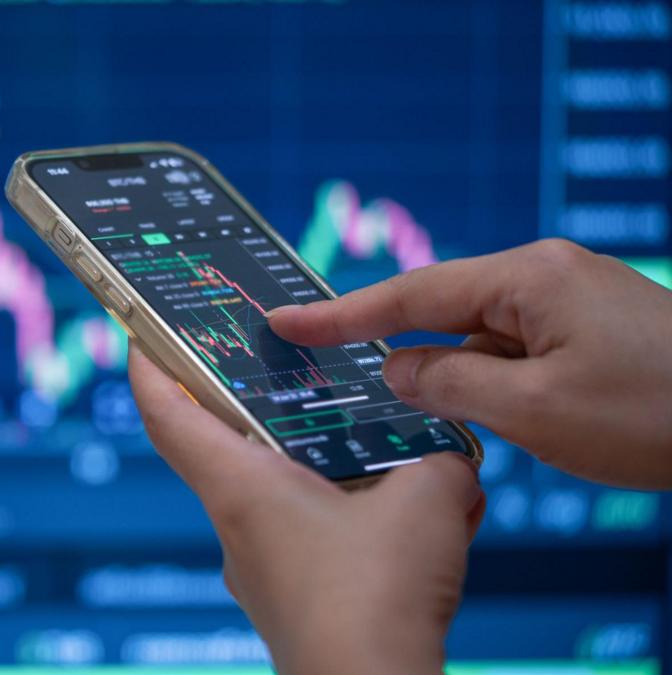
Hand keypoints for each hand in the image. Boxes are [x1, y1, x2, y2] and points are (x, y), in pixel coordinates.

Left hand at [129, 346, 483, 673]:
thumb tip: (449, 462)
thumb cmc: (377, 600)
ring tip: (393, 457)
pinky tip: (414, 527)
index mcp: (240, 487)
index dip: (149, 365)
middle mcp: (237, 526)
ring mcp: (262, 570)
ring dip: (326, 472)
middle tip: (294, 372)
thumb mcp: (427, 502)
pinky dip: (354, 522)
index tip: (142, 332)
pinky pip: (315, 542)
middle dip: (263, 408)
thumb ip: (440, 461)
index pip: (166, 414)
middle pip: (227, 448)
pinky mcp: (294, 602)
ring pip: (281, 497)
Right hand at [267, 239, 671, 488]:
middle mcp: (547, 273)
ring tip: (495, 422)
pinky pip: (521, 348)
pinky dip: (505, 383)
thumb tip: (398, 368)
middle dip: (413, 356)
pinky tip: (527, 419)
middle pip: (446, 312)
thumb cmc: (655, 414)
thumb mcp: (534, 411)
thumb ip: (449, 384)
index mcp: (526, 279)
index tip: (284, 320)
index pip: (409, 295)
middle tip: (368, 386)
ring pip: (486, 338)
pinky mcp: (594, 324)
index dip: (340, 315)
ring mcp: (574, 296)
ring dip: (471, 381)